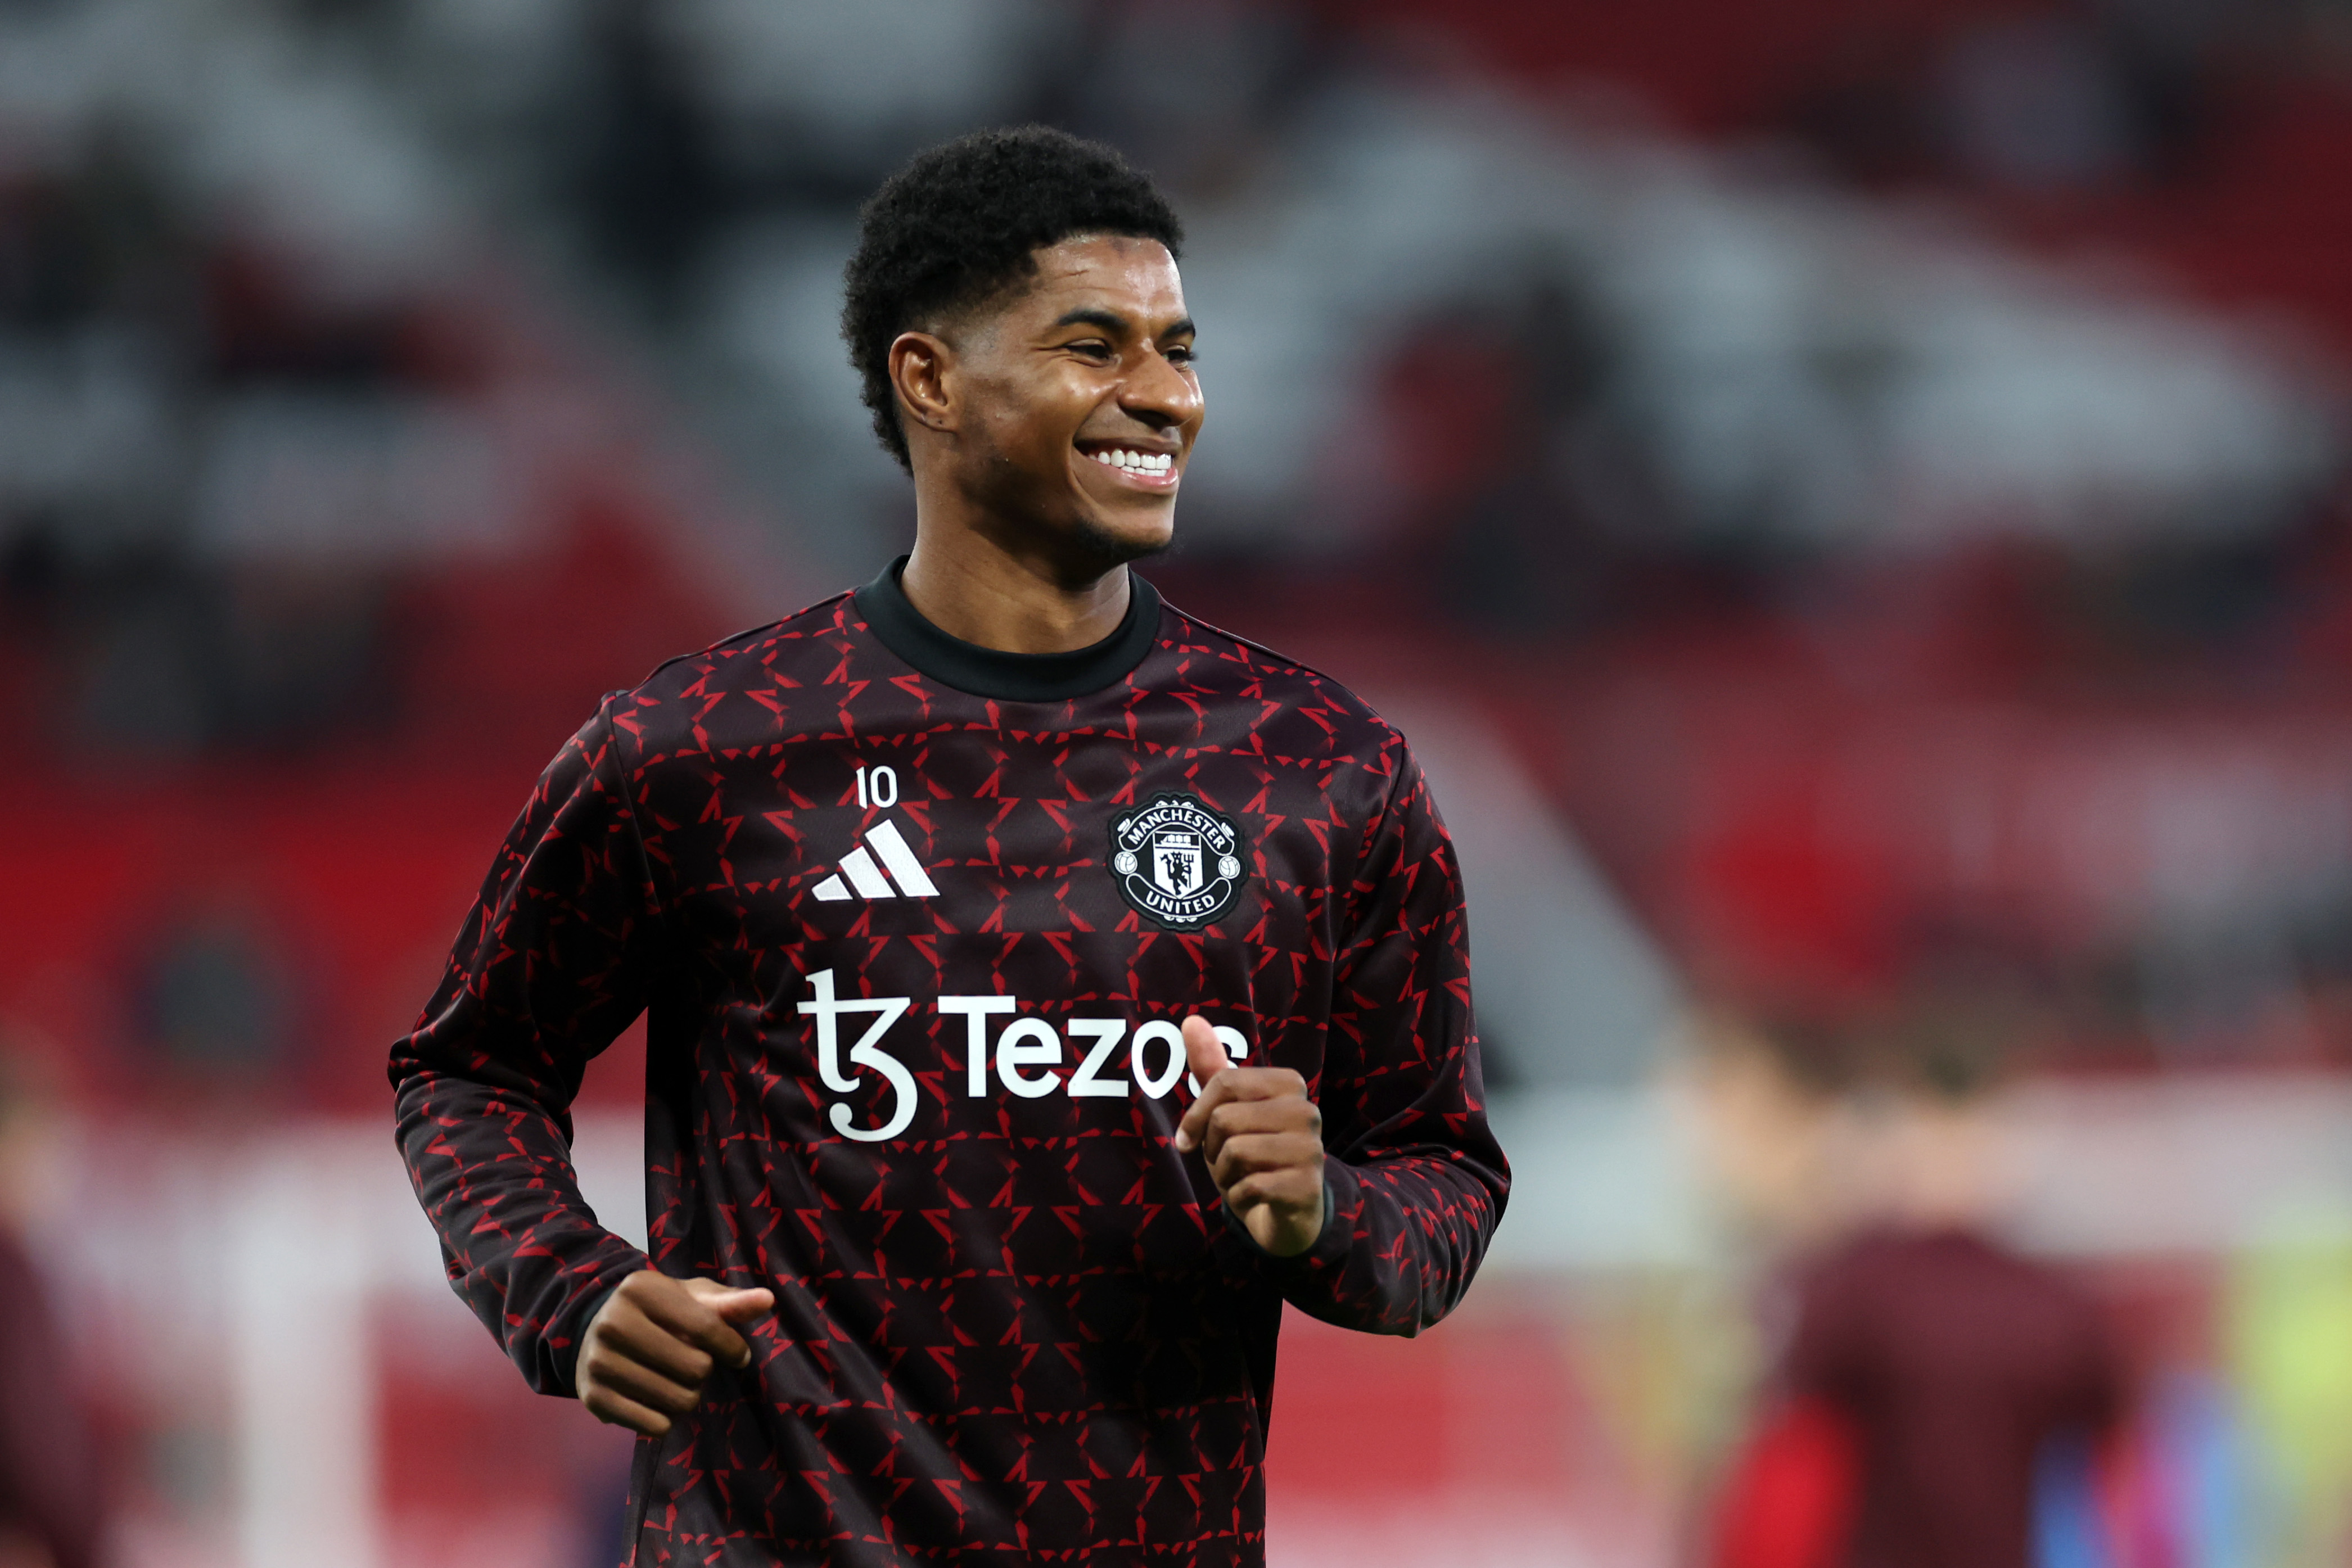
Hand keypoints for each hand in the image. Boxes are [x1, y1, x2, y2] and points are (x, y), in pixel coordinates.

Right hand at [576, 1270, 775, 1436]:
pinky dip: (666, 1419)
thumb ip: (730, 1302)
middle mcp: (614, 1323)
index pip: (707, 1327)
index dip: (732, 1347)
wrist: (594, 1331)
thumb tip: (768, 1300)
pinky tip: (656, 1399)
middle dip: (705, 1371)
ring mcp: (599, 1362)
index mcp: (641, 1289)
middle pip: (695, 1368)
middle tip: (694, 1365)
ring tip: (676, 1381)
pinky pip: (654, 1426)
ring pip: (677, 1400)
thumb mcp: (691, 1298)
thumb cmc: (657, 1312)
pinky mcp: (593, 1398)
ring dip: (688, 1397)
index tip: (739, 1355)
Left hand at [1173, 1017, 1326, 1256]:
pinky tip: (1254, 1197)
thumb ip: (1212, 1066)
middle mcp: (1307, 1110)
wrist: (1288, 1211)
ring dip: (1224, 1175)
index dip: (1196, 1115)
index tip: (1189, 1138)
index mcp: (1288, 1083)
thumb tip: (1191, 1019)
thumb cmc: (1253, 1153)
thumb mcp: (1228, 1110)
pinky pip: (1247, 1187)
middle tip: (1229, 1161)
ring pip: (1235, 1152)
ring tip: (1243, 1177)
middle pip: (1225, 1119)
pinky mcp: (1307, 1186)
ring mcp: (1312, 1149)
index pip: (1223, 1083)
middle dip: (1213, 1148)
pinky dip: (1238, 1197)